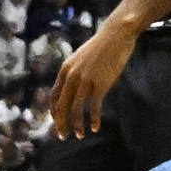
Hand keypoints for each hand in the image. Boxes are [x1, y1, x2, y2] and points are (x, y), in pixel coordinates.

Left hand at [50, 17, 138, 139]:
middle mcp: (72, 77)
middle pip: (61, 107)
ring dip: (77, 126)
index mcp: (65, 70)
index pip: (54, 97)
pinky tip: (96, 127)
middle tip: (64, 136)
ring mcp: (86, 81)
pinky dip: (93, 120)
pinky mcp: (100, 84)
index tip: (58, 123)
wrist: (116, 34)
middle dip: (61, 124)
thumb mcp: (81, 58)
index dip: (54, 113)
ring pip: (76, 110)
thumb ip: (74, 73)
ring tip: (80, 135)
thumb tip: (72, 89)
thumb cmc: (101, 46)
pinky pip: (94, 107)